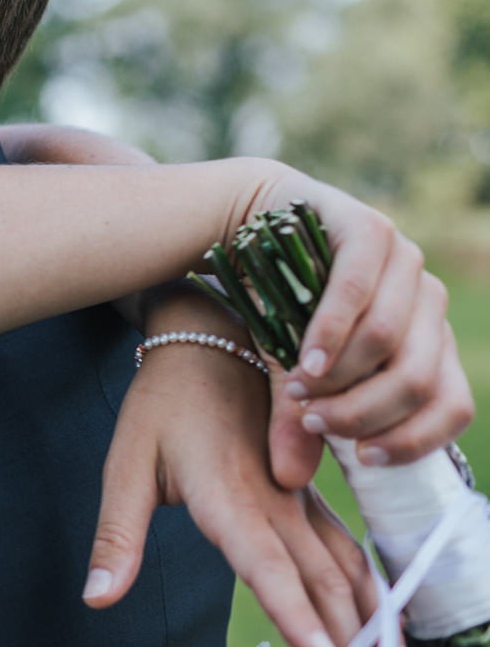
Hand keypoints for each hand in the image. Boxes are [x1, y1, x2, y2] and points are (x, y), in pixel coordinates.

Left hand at [86, 306, 375, 646]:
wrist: (206, 338)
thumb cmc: (161, 403)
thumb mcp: (124, 464)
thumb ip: (116, 536)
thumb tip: (96, 597)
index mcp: (227, 496)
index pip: (268, 568)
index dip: (295, 616)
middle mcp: (275, 500)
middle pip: (320, 580)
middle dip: (341, 632)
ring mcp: (299, 495)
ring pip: (344, 566)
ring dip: (362, 613)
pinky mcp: (310, 490)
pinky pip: (347, 547)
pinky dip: (366, 586)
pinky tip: (376, 614)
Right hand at [242, 169, 473, 485]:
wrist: (250, 225)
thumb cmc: (279, 304)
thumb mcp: (293, 371)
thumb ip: (299, 418)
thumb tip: (289, 477)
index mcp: (431, 340)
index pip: (453, 406)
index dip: (413, 440)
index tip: (360, 458)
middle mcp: (429, 301)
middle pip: (419, 380)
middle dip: (362, 412)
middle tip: (313, 422)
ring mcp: (405, 261)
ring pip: (390, 342)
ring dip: (341, 378)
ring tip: (298, 390)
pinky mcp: (369, 230)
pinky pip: (355, 294)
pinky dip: (329, 336)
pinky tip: (304, 361)